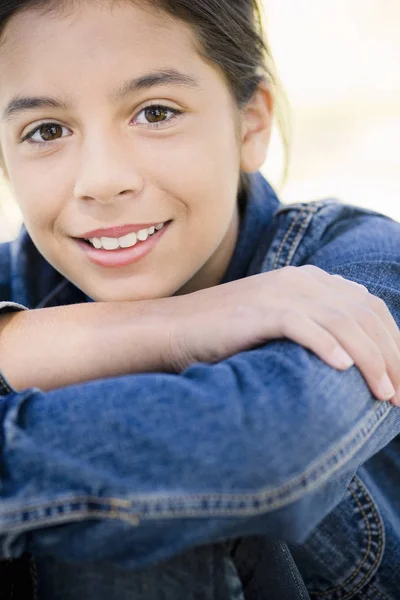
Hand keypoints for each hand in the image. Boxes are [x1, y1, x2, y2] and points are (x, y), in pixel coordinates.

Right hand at [167, 265, 399, 405]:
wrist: (175, 328)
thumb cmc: (228, 336)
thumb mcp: (279, 325)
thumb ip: (315, 328)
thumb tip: (353, 360)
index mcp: (311, 280)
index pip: (369, 307)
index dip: (393, 342)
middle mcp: (301, 280)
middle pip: (364, 315)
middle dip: (391, 356)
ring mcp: (279, 293)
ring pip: (343, 322)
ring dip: (370, 360)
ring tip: (384, 394)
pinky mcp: (258, 310)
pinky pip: (302, 326)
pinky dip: (327, 346)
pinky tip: (342, 369)